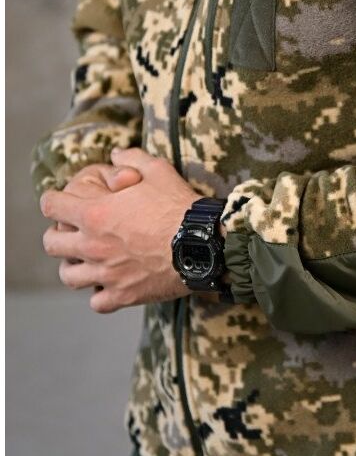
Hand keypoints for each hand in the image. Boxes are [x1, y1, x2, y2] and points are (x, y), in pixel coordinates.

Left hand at [40, 148, 199, 312]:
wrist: (203, 244)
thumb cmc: (179, 207)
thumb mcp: (158, 171)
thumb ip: (132, 158)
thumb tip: (116, 153)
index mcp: (96, 214)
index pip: (51, 206)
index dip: (54, 200)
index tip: (60, 201)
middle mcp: (93, 246)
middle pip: (51, 244)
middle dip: (58, 234)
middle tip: (71, 231)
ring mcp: (106, 274)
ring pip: (69, 276)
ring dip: (74, 266)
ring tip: (86, 261)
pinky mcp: (123, 295)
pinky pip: (97, 302)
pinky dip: (100, 294)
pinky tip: (111, 283)